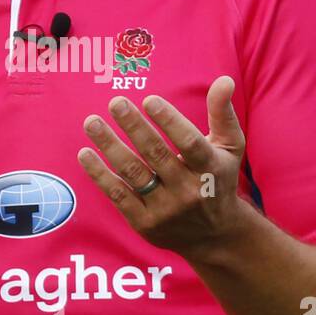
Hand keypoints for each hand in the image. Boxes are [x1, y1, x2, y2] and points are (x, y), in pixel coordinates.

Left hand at [77, 75, 245, 259]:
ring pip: (133, 174)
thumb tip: (223, 80)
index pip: (189, 143)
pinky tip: (85, 153)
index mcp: (210, 169)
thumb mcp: (230, 147)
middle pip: (156, 155)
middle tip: (115, 102)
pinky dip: (100, 175)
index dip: (169, 121)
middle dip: (134, 127)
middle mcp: (188, 191)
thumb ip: (223, 113)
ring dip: (110, 146)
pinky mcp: (145, 224)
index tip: (149, 99)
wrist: (214, 235)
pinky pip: (118, 196)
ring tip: (92, 123)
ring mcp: (165, 210)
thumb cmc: (218, 178)